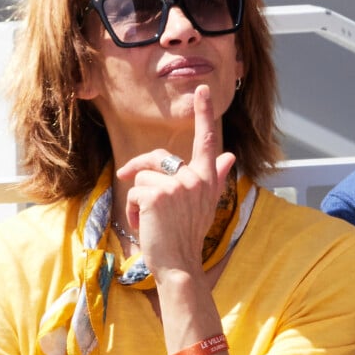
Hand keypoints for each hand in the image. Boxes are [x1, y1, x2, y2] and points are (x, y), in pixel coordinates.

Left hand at [116, 85, 234, 277]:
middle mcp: (195, 178)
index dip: (204, 113)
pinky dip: (133, 210)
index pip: (206, 141)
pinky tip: (145, 225)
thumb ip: (216, 178)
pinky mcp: (157, 194)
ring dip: (138, 200)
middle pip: (157, 158)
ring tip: (150, 220)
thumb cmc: (187, 237)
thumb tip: (230, 157)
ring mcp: (177, 186)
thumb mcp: (204, 206)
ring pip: (142, 177)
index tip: (203, 89)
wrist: (179, 264)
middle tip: (124, 177)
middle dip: (138, 168)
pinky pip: (134, 192)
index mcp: (207, 179)